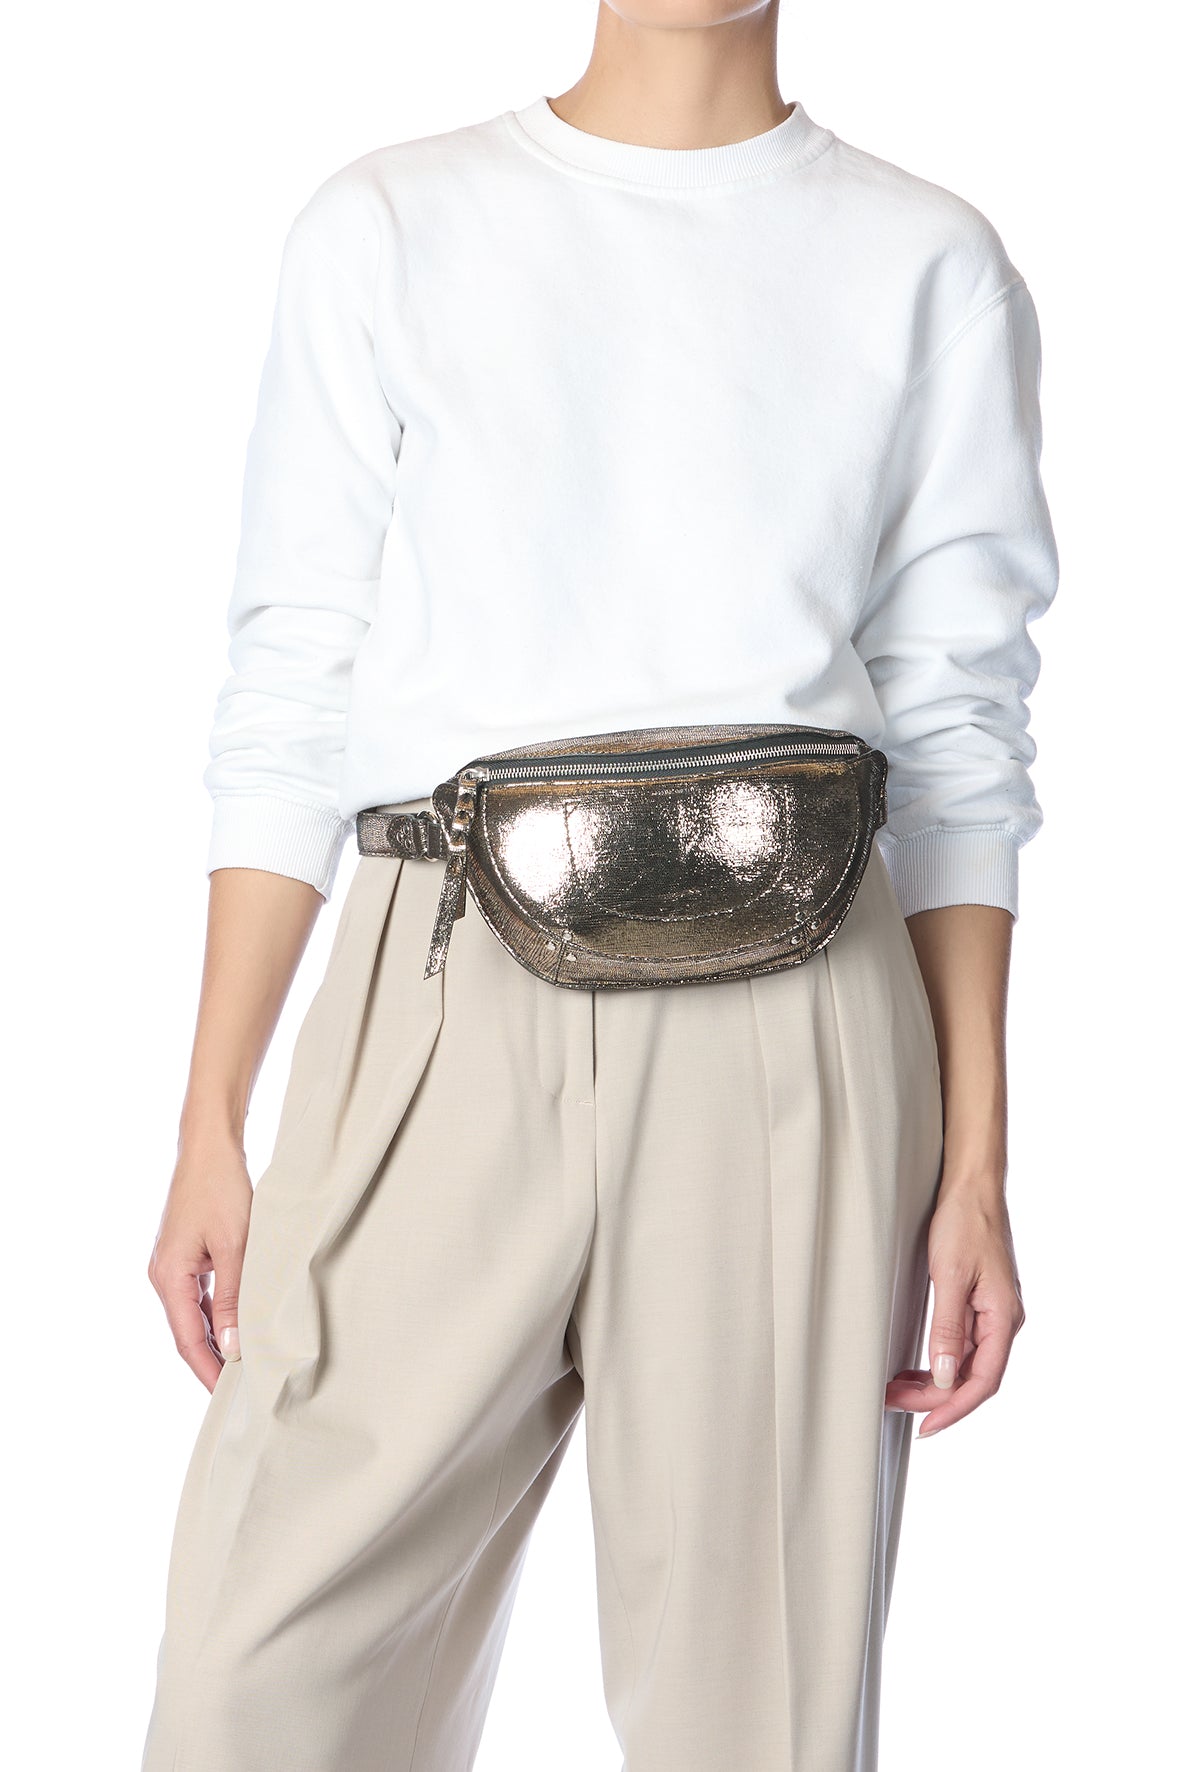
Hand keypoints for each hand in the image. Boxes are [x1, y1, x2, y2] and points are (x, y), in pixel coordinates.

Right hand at [147, 1131, 253, 1392]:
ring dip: (218, 1338)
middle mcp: (164, 1275)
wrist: (210, 1145)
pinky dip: (218, 1314)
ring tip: (245, 1364)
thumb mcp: (235, 1245)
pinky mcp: (187, 1254)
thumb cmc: (221, 1188)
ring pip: (195, 1315)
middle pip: (187, 1333)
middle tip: (243, 1389)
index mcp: (168, 1277)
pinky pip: (201, 1296)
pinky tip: (239, 1325)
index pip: (187, 1341)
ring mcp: (174, 1265)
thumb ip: (233, 1296)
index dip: (208, 1371)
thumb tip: (232, 1344)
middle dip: (213, 1362)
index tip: (230, 1398)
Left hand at [885, 1185, 1025, 1438]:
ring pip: (964, 1364)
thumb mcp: (951, 1276)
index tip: (925, 1427)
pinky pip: (960, 1345)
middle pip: (972, 1378)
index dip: (954, 1410)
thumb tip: (943, 1378)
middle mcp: (1002, 1321)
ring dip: (933, 1383)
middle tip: (893, 1403)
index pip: (982, 1382)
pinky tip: (916, 1369)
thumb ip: (947, 1328)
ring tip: (897, 1390)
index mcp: (1004, 1319)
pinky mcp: (979, 1304)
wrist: (972, 1186)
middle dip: (934, 1398)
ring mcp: (991, 1314)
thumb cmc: (965, 1223)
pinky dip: (937, 1361)